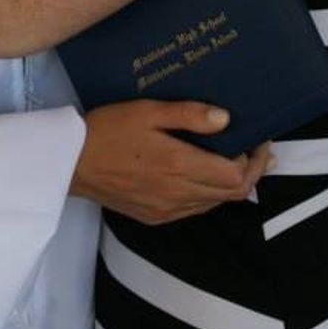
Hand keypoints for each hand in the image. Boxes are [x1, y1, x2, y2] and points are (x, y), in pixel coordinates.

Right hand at [70, 99, 265, 224]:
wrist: (69, 162)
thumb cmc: (107, 130)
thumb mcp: (147, 111)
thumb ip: (188, 115)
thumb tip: (225, 119)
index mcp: (178, 165)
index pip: (236, 177)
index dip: (254, 161)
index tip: (258, 140)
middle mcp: (176, 193)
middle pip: (232, 194)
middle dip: (250, 173)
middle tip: (255, 150)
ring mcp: (165, 209)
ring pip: (214, 204)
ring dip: (228, 185)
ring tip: (233, 161)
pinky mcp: (154, 217)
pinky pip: (193, 210)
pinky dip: (207, 195)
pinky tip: (201, 177)